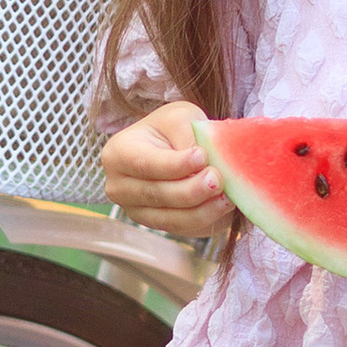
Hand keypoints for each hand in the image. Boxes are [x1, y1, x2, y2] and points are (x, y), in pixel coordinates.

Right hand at [100, 102, 234, 241]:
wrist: (171, 147)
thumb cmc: (172, 129)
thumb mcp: (179, 118)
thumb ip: (188, 136)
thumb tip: (205, 163)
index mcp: (118, 154)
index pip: (146, 164)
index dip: (175, 164)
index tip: (202, 156)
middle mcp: (120, 188)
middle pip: (157, 194)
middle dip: (191, 189)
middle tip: (218, 179)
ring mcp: (136, 211)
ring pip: (171, 218)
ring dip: (202, 210)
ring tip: (228, 196)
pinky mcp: (158, 226)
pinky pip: (183, 228)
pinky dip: (206, 219)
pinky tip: (224, 206)